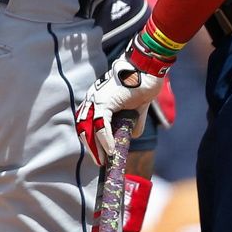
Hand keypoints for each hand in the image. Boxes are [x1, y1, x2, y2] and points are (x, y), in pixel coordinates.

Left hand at [76, 37, 173, 166]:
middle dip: (90, 146)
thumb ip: (134, 122)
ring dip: (95, 147)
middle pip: (84, 127)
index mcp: (97, 98)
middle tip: (99, 162)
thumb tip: (133, 136)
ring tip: (103, 160)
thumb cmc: (142, 83)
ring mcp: (97, 99)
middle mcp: (93, 98)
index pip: (86, 122)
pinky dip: (106, 140)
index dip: (90, 139)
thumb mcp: (137, 108)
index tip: (98, 153)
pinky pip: (102, 125)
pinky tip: (111, 150)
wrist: (147, 69)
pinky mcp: (105, 101)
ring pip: (89, 128)